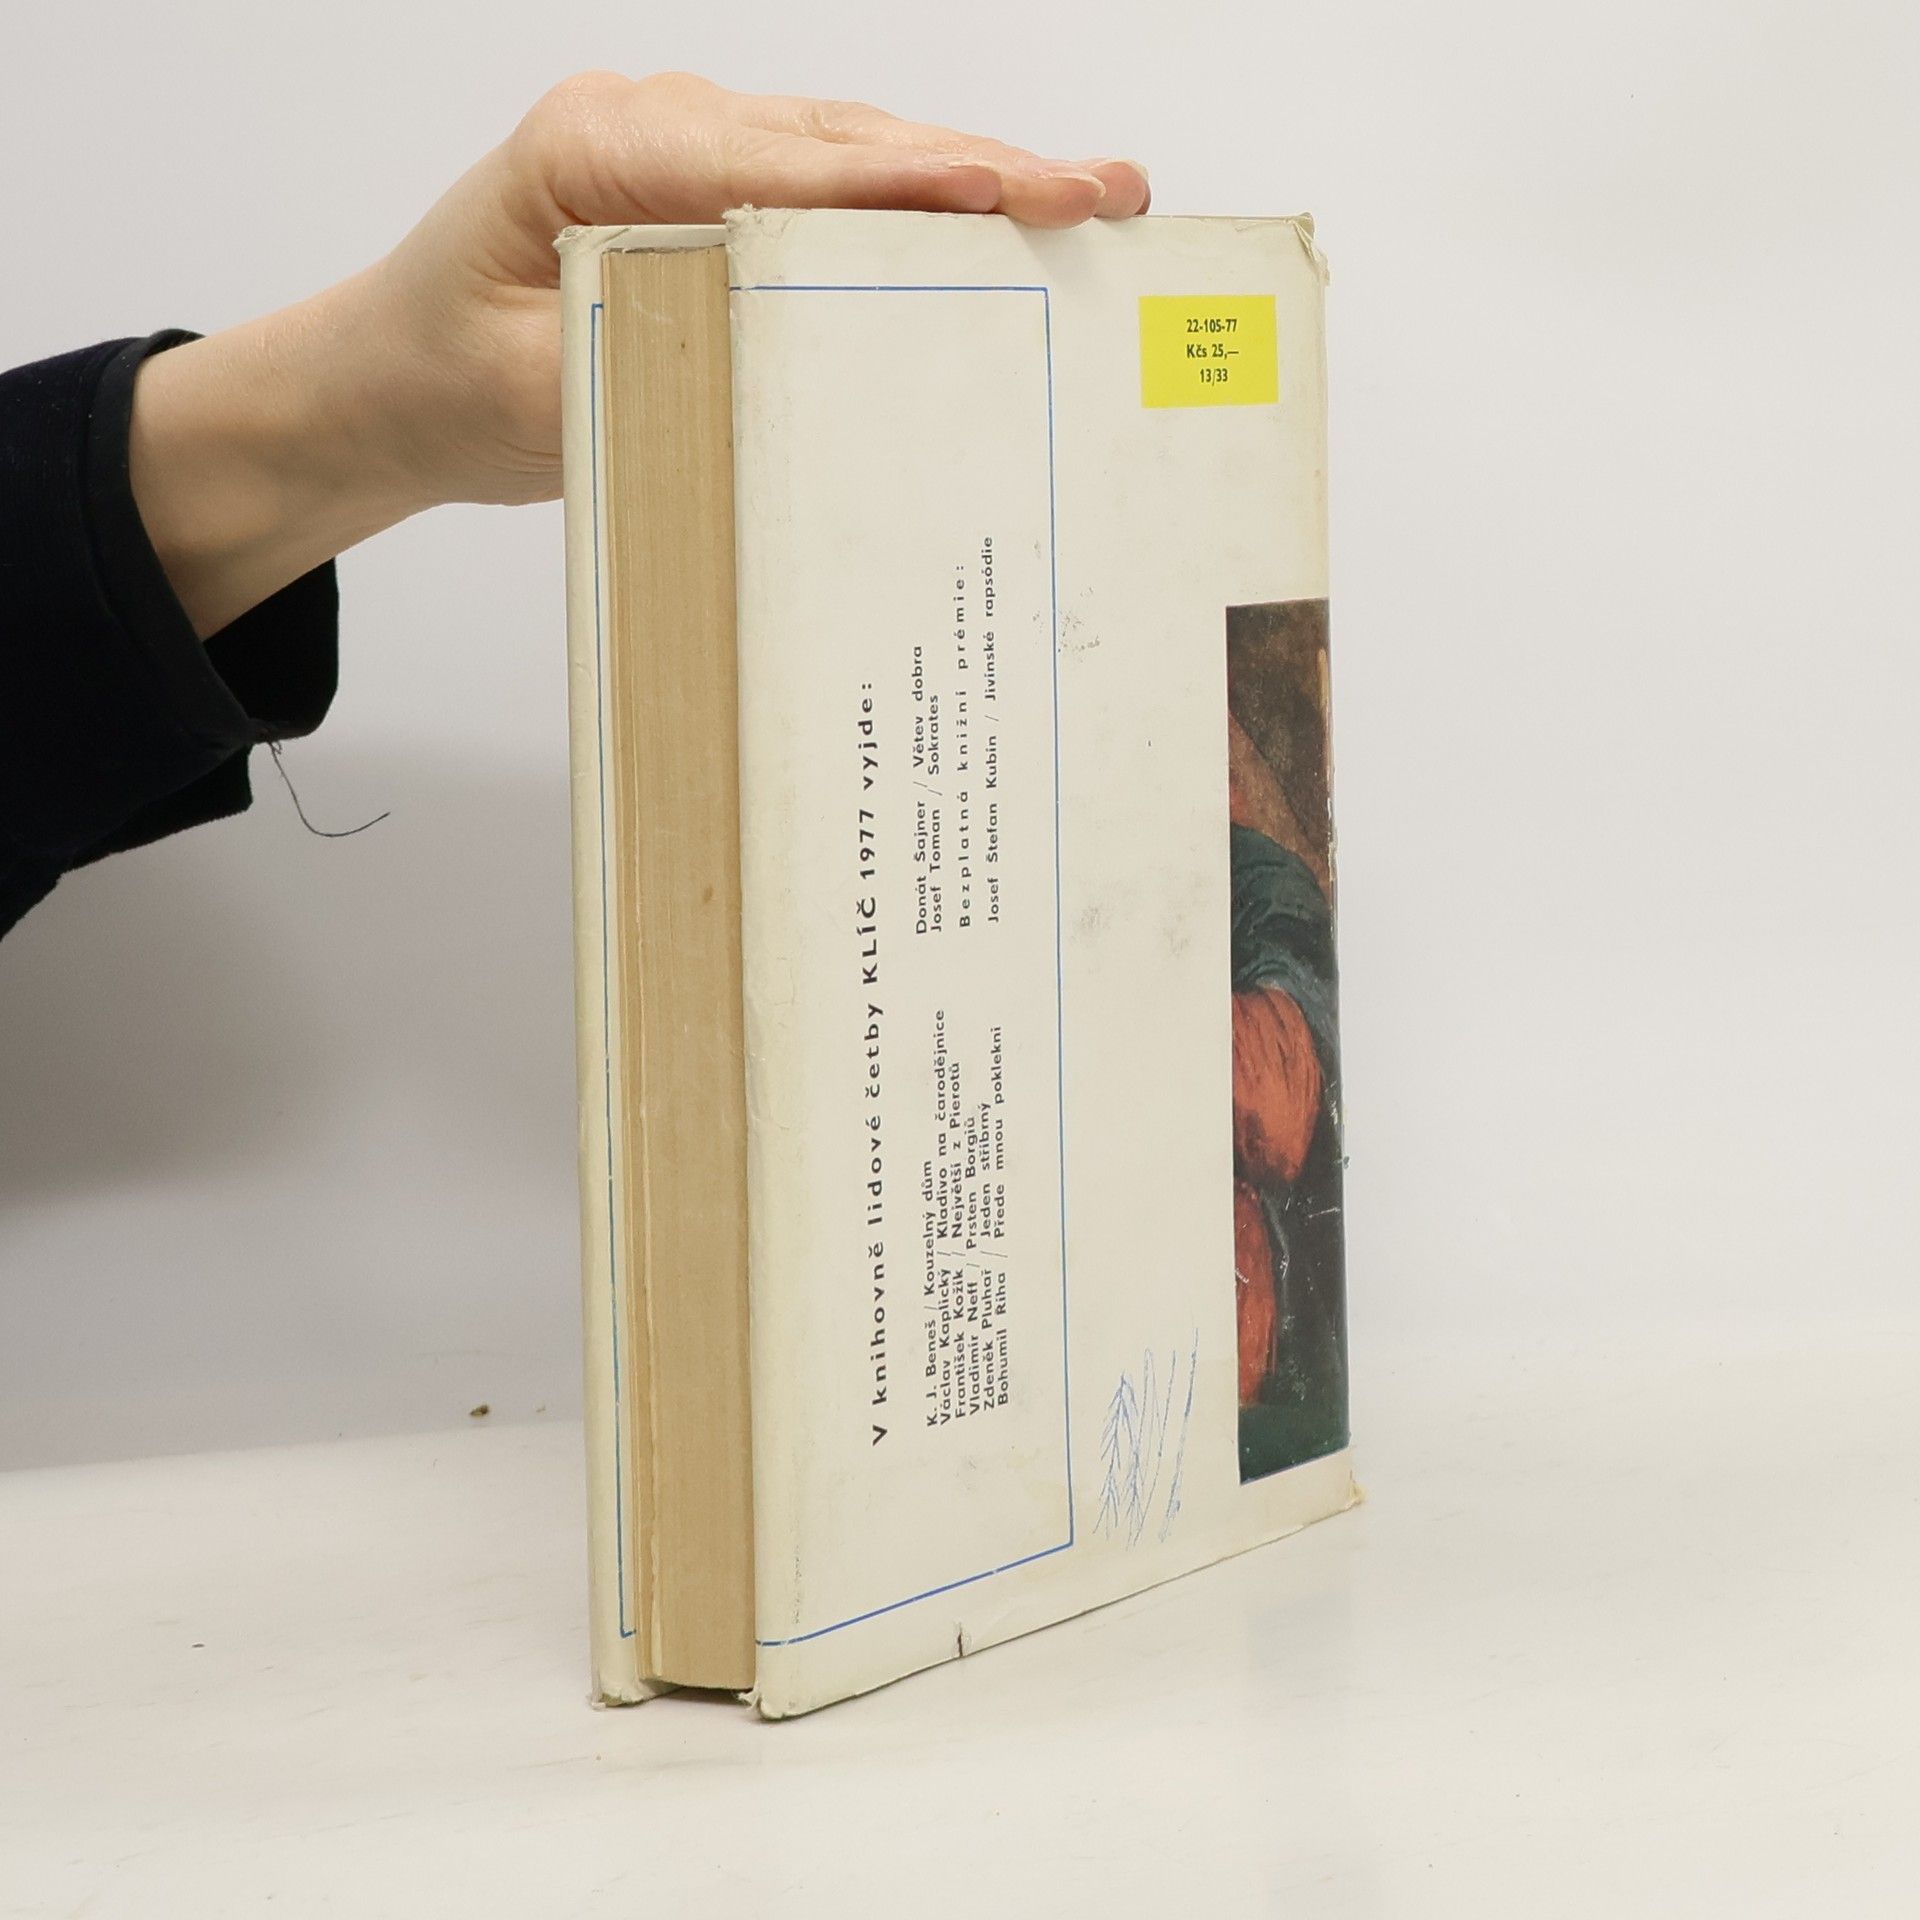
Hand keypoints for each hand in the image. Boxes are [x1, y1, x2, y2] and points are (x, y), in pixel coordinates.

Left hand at [130, 73, 1150, 635]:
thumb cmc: (453, 377)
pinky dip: (919, 204)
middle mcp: (654, 123)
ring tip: (1086, 200)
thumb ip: (653, 362)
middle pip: (842, 142)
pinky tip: (1001, 219)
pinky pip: (832, 185)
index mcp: (598, 149)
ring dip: (970, 177)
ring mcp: (689, 145)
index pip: (776, 165)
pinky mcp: (715, 187)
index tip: (1002, 190)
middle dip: (980, 166)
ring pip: (852, 152)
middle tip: (1102, 191)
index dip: (900, 181)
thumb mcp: (538, 393)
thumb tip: (784, 362)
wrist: (395, 377)